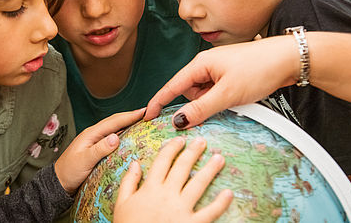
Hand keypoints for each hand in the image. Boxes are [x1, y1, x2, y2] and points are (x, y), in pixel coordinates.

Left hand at [55, 108, 144, 192]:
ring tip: (142, 121)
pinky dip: (123, 133)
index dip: (130, 116)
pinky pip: (113, 137)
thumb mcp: (84, 161)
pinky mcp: (97, 148)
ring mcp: (96, 141)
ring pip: (115, 128)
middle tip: (148, 113)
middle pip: (115, 121)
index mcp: (91, 134)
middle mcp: (94, 134)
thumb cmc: (69, 172)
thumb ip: (99, 149)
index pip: (114, 122)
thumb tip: (116, 137)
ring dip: (128, 123)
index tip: (144, 111)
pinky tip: (130, 136)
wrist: (59, 182)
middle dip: (131, 116)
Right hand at [114, 137, 232, 222]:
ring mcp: (180, 209)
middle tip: (203, 141)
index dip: (172, 148)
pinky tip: (229, 193)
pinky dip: (220, 203)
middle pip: (182, 168)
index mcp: (150, 188)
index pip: (163, 161)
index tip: (180, 139)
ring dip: (210, 170)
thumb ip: (128, 182)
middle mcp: (167, 195)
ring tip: (219, 158)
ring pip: (198, 184)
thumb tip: (135, 163)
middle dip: (193, 152)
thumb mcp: (121, 204)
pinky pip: (209, 212)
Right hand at [144, 36, 298, 128]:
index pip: (172, 85)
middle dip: (197, 104)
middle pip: (189, 91)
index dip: (158, 101)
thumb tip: (178, 120)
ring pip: (204, 94)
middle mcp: (206, 64)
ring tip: (234, 100)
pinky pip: (216, 92)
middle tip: (220, 105)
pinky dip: (222, 100)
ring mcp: (219, 70)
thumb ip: (201, 108)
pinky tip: (237, 99)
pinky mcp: (230, 75)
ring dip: (212, 102)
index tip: (146, 116)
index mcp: (200, 64)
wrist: (288, 59)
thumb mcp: (227, 93)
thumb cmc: (258, 70)